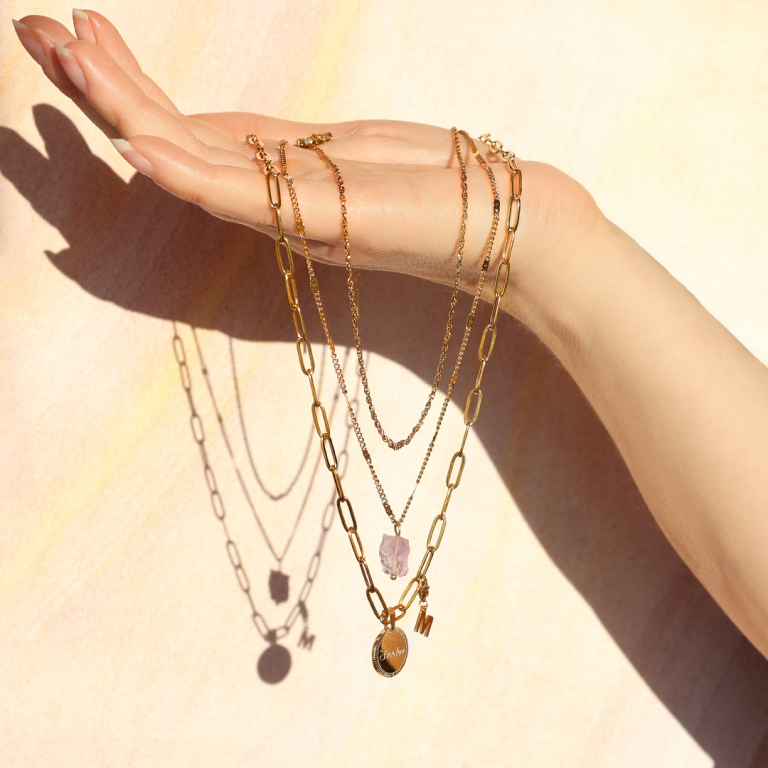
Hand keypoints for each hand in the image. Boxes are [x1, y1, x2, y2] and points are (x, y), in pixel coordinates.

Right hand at [13, 9, 602, 315]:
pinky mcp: (323, 223)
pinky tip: (138, 144)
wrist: (506, 230)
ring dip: (122, 112)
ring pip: (191, 163)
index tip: (82, 29)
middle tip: (34, 28)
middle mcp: (273, 198)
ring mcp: (294, 212)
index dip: (130, 85)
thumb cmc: (438, 186)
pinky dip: (188, 175)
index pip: (189, 129)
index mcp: (279, 176)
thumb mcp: (351, 147)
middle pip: (173, 140)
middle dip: (103, 87)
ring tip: (61, 55)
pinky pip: (243, 200)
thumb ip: (285, 146)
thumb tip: (230, 134)